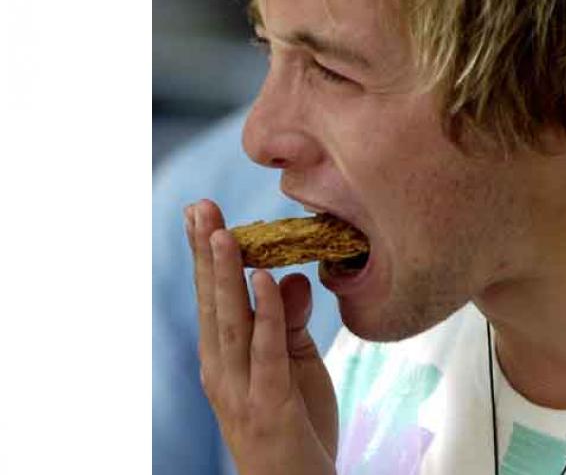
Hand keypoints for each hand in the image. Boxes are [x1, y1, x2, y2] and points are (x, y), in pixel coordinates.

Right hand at [186, 199, 337, 474]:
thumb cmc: (295, 426)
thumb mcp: (295, 365)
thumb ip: (288, 322)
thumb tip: (288, 277)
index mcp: (224, 358)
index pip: (214, 297)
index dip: (206, 255)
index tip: (201, 213)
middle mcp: (222, 369)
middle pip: (213, 302)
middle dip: (206, 253)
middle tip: (201, 207)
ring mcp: (242, 388)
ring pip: (231, 321)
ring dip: (226, 274)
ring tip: (222, 232)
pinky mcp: (269, 404)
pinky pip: (267, 352)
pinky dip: (264, 315)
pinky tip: (263, 280)